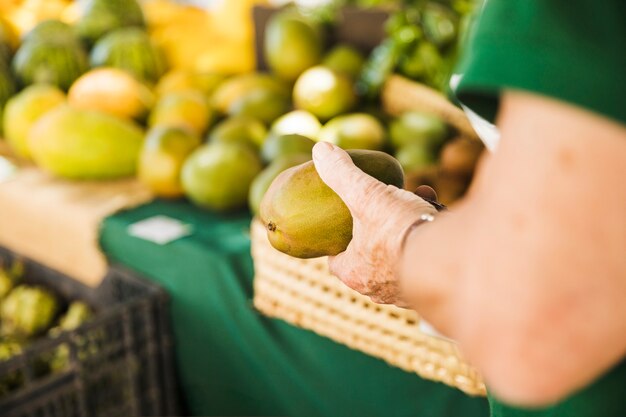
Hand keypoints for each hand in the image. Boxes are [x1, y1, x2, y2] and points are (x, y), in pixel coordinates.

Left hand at [312, 142, 436, 304]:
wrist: (449, 257)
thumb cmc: (399, 229)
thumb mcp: (365, 194)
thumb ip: (341, 173)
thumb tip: (321, 150)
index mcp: (355, 273)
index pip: (336, 261)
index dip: (338, 240)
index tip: (343, 220)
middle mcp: (379, 290)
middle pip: (370, 256)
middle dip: (378, 227)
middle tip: (384, 205)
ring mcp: (407, 293)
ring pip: (400, 255)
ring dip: (406, 228)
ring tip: (416, 200)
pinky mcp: (434, 287)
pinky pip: (425, 257)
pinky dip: (427, 236)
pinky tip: (436, 212)